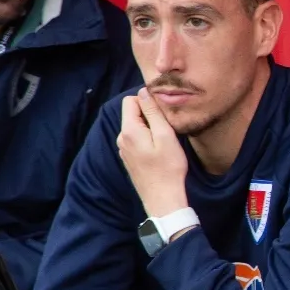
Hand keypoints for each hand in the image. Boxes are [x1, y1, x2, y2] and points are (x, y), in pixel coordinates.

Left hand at [117, 89, 189, 218]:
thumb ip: (153, 113)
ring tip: (164, 142)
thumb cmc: (168, 167)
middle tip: (167, 129)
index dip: (147, 102)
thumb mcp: (165, 136)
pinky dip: (147, 139)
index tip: (163, 114)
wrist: (162, 197)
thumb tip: (144, 92)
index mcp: (129, 130)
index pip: (130, 100)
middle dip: (149, 115)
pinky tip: (159, 152)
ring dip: (149, 128)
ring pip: (135, 127)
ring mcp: (124, 149)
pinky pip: (136, 139)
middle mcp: (121, 138)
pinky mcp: (129, 158)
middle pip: (132, 113)